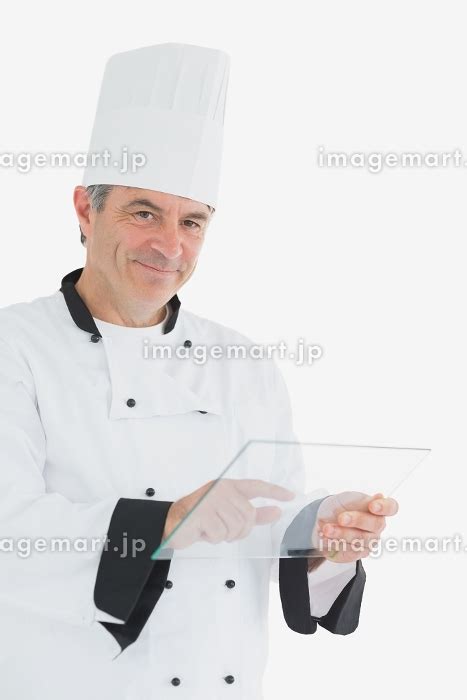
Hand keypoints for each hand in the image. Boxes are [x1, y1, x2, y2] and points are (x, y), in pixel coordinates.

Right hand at [162, 478, 295, 548]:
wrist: (170, 524)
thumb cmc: (200, 520)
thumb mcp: (227, 515)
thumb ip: (253, 514)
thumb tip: (276, 512)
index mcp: (228, 486)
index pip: (256, 486)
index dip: (274, 491)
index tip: (290, 496)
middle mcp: (221, 489)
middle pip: (248, 515)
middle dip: (240, 530)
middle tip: (224, 531)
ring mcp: (211, 499)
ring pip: (236, 526)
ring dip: (225, 535)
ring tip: (212, 530)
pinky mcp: (203, 512)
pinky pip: (220, 534)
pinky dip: (213, 539)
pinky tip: (203, 532)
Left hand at [310, 491, 398, 563]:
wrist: (326, 517)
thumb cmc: (342, 506)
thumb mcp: (350, 498)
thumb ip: (364, 501)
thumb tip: (380, 496)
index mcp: (378, 510)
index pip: (391, 507)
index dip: (384, 507)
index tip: (372, 506)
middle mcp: (377, 527)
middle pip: (375, 525)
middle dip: (356, 520)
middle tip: (341, 518)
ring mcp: (369, 542)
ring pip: (360, 540)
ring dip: (341, 534)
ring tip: (326, 529)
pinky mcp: (356, 554)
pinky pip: (349, 552)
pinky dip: (336, 544)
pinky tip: (326, 539)